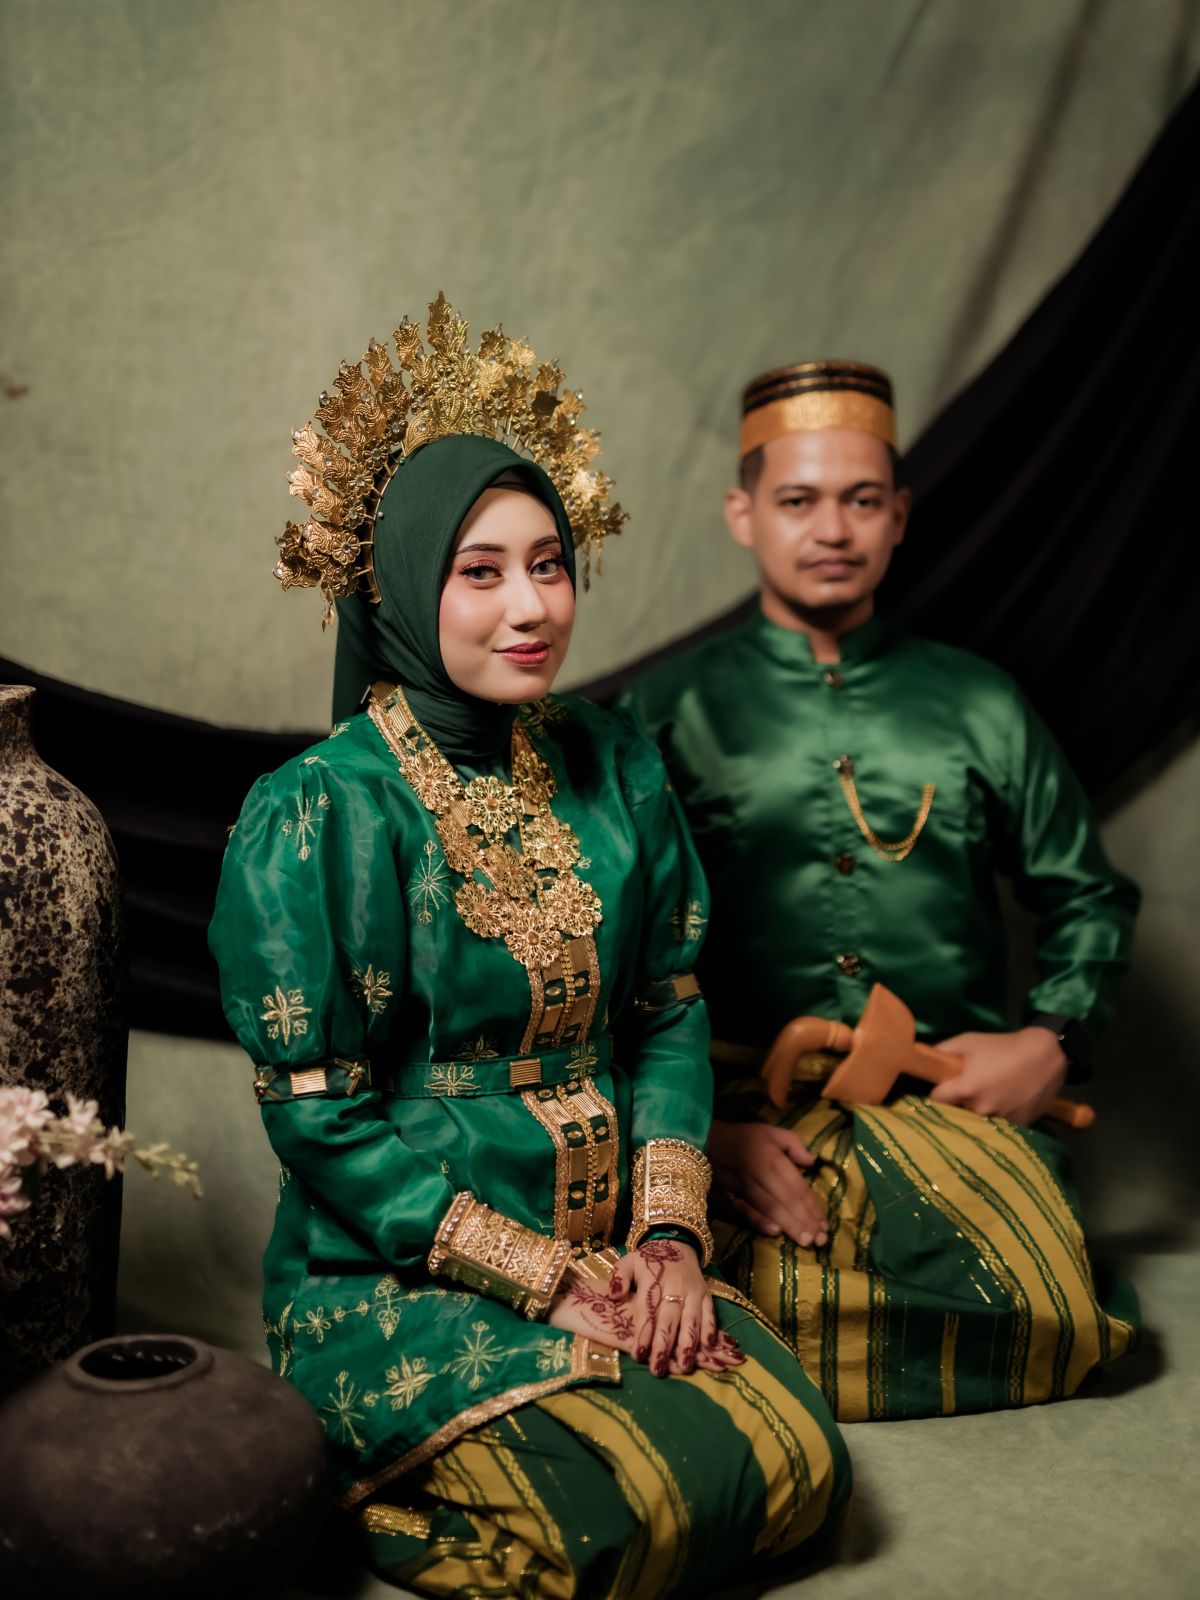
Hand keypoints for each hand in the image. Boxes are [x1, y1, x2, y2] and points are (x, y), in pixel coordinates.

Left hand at [547, 1249, 742, 1376]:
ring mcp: (693, 1292)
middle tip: (658, 1369)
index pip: (647, 1310)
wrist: (677, 1244)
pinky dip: (710, 1329)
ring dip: (688, 1344)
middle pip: (669, 1320)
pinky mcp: (706, 1295)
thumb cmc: (649, 1260)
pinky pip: (709, 1313)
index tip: (638, 1353)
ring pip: (691, 1320)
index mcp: (653, 1281)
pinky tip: (707, 1346)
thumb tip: (614, 1296)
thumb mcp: (629, 1261)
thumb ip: (619, 1277)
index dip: (643, 1333)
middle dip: (663, 1346)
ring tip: (684, 1365)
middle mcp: (675, 1287)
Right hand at [708, 1119, 828, 1247]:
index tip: (825, 1224)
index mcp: (772, 1157)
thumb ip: (794, 1143)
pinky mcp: (728, 1195)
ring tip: (805, 1242)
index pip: (797, 1186)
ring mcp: (743, 1186)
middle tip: (820, 1241)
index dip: (812, 1206)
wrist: (706, 1140)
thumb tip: (811, 1162)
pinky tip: (774, 1233)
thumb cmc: (744, 1137)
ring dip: (789, 1226)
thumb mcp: (772, 1131)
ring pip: (770, 1208)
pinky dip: (759, 1222)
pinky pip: (744, 1211)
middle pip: (786, 1200)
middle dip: (805, 1221)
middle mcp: (759, 1173)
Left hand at [929, 1027, 1067, 1123]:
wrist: (1046, 1056)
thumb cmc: (1003, 1046)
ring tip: (988, 1096)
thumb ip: (943, 1050)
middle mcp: (981, 1109)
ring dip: (978, 1112)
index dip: (936, 1093)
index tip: (940, 1088)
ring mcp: (1001, 1119)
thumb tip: (925, 1058)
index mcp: (966, 1089)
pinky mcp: (1018, 1125)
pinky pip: (999, 1125)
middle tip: (965, 1091)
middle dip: (957, 1104)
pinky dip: (998, 1116)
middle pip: (957, 1113)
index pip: (936, 1100)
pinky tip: (1004, 1102)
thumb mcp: (969, 1041)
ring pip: (978, 1121)